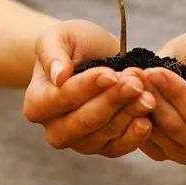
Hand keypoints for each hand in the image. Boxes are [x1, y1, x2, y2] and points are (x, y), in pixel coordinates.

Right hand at [24, 20, 156, 157]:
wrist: (94, 56)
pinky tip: (147, 120)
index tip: (110, 73)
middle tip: (136, 82)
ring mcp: (80, 142)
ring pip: (107, 132)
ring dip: (130, 112)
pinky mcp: (105, 148)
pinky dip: (136, 136)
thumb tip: (58, 76)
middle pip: (86, 120)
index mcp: (37, 104)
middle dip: (114, 100)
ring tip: (148, 93)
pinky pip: (120, 148)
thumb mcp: (60, 36)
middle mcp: (55, 130)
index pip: (62, 98)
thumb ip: (52, 53)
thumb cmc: (73, 44)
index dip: (88, 87)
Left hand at [138, 29, 185, 165]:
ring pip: (159, 134)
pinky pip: (144, 141)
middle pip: (178, 128)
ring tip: (129, 80)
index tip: (155, 71)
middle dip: (155, 98)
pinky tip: (126, 95)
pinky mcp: (164, 153)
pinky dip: (133, 118)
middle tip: (135, 74)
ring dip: (140, 106)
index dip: (176, 93)